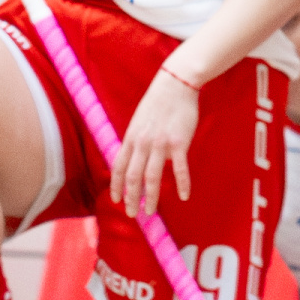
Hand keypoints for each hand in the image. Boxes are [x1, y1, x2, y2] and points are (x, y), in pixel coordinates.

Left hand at [115, 61, 200, 217]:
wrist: (175, 84)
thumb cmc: (157, 103)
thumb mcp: (138, 121)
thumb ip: (135, 141)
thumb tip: (133, 158)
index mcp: (131, 139)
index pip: (118, 167)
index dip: (116, 186)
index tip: (116, 200)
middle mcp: (142, 144)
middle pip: (132, 177)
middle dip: (130, 198)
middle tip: (132, 214)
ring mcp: (160, 144)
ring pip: (152, 177)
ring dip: (150, 198)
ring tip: (150, 211)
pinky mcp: (179, 143)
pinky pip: (179, 169)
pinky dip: (182, 184)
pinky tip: (184, 196)